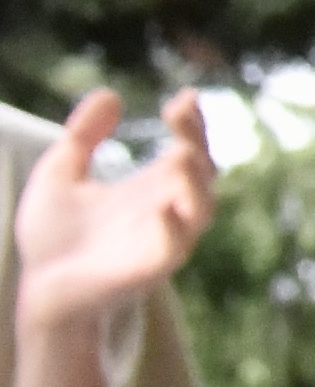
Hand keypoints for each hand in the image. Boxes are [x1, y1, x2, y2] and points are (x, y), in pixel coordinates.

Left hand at [15, 93, 212, 349]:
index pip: (188, 149)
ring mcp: (163, 240)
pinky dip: (174, 230)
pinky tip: (162, 209)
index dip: (191, 124)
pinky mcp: (149, 270)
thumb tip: (110, 94)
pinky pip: (173, 250)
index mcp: (152, 188)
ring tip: (181, 154)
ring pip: (200, 209)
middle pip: (202, 171)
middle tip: (181, 112)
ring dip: (195, 182)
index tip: (184, 97)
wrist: (40, 292)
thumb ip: (82, 136)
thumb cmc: (54, 240)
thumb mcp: (60, 173)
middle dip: (197, 141)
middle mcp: (167, 210)